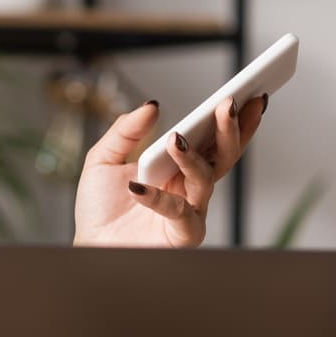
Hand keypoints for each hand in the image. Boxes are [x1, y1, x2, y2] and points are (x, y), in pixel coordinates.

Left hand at [74, 96, 264, 247]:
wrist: (90, 245)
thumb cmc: (101, 208)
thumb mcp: (103, 159)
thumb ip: (125, 131)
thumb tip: (152, 106)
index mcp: (180, 166)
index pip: (213, 139)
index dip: (233, 118)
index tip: (245, 91)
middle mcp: (191, 187)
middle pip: (223, 155)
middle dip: (230, 129)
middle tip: (229, 104)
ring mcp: (191, 210)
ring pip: (205, 180)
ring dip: (192, 158)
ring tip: (175, 139)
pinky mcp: (182, 234)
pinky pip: (179, 213)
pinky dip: (158, 198)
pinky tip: (138, 186)